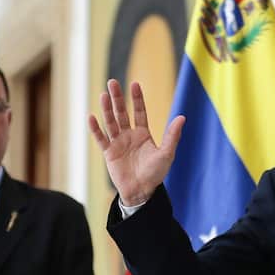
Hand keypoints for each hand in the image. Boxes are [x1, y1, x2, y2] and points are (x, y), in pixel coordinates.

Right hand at [88, 79, 184, 206]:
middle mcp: (129, 135)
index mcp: (143, 134)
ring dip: (106, 109)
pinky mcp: (109, 153)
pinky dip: (96, 129)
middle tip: (112, 82)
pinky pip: (101, 138)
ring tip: (103, 95)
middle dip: (117, 98)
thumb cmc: (155, 174)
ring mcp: (118, 143)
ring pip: (111, 122)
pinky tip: (91, 117)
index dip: (137, 99)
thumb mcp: (166, 154)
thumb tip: (182, 117)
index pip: (139, 112)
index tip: (135, 84)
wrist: (141, 191)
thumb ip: (172, 135)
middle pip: (122, 113)